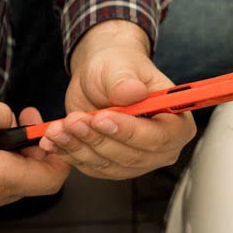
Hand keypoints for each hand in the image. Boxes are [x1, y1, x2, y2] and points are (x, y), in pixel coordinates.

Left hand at [40, 19, 195, 179]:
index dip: (130, 131)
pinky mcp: (112, 166)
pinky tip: (55, 139)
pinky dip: (70, 153)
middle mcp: (162, 147)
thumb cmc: (119, 68)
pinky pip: (91, 167)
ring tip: (60, 126)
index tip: (102, 118)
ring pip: (108, 164)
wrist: (100, 76)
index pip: (159, 137)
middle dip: (99, 139)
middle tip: (75, 120)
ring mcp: (137, 160)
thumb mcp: (120, 66)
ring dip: (80, 146)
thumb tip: (132, 92)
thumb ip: (125, 80)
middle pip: (132, 156)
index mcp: (177, 122)